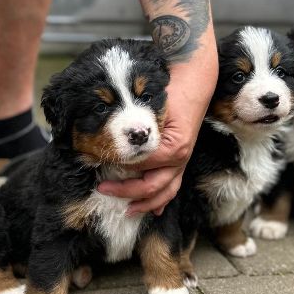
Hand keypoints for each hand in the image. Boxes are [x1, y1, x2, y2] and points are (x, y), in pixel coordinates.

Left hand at [98, 79, 200, 214]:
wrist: (194, 82)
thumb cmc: (172, 92)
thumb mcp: (151, 107)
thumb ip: (137, 128)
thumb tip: (114, 145)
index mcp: (173, 147)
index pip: (141, 165)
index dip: (119, 166)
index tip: (99, 163)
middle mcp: (180, 159)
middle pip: (151, 186)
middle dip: (125, 192)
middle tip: (102, 189)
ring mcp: (182, 162)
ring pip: (165, 192)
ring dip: (145, 204)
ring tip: (127, 211)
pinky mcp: (181, 162)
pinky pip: (172, 187)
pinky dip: (161, 201)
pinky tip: (153, 211)